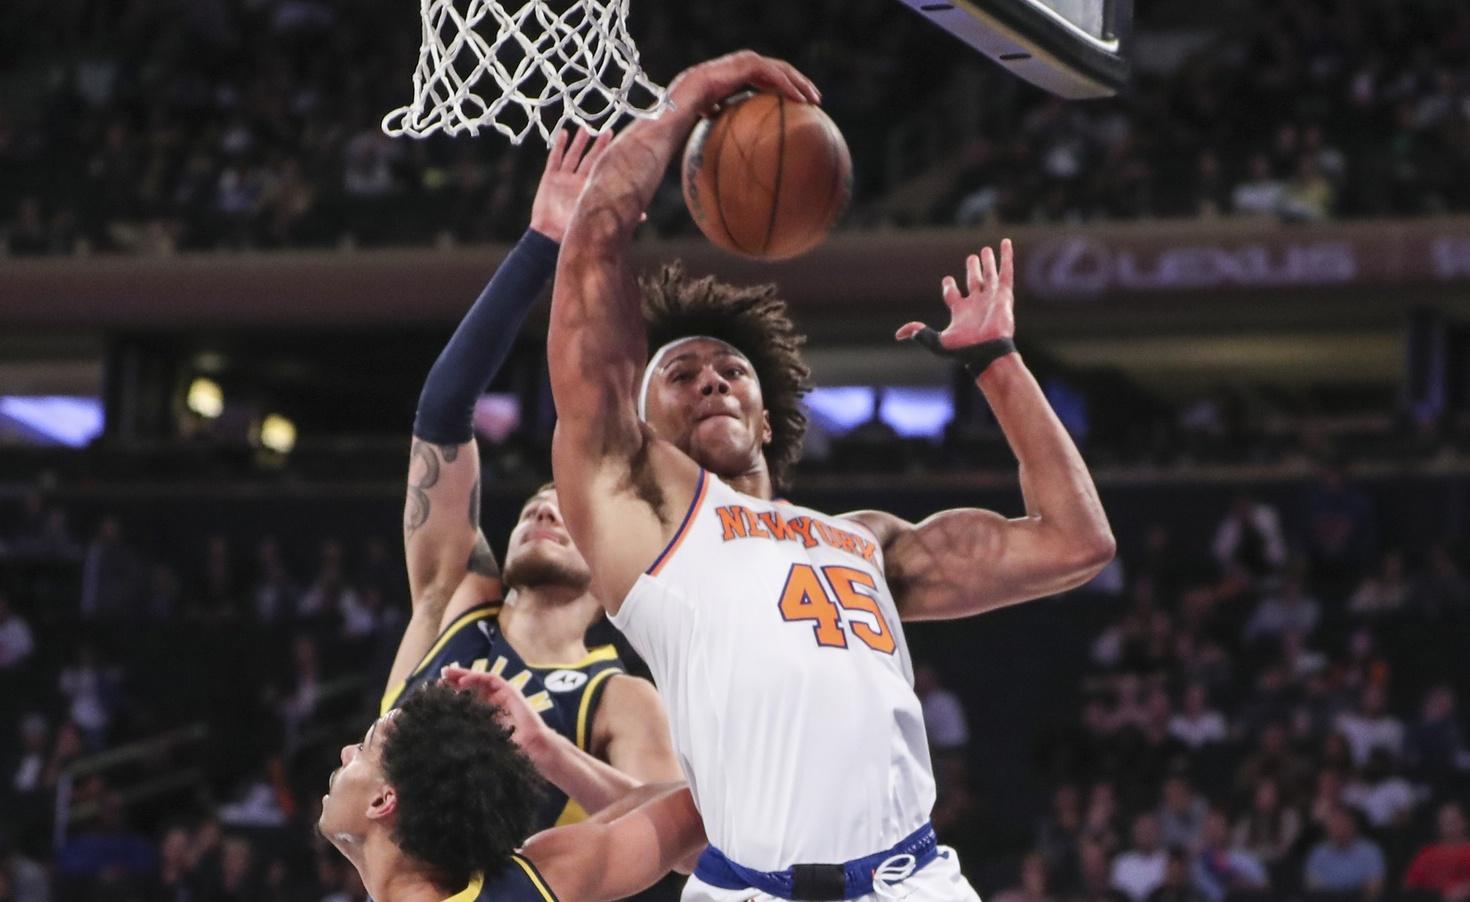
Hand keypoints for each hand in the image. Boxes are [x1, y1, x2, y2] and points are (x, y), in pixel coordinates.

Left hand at [441, 665, 553, 760]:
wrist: (534, 750)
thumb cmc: (511, 751)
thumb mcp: (482, 740)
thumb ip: (469, 734)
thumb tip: (443, 735)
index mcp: (486, 714)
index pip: (466, 699)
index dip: (452, 695)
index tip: (436, 694)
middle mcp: (493, 703)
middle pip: (471, 687)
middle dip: (454, 681)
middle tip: (438, 679)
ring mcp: (503, 696)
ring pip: (480, 680)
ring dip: (463, 675)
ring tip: (447, 673)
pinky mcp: (511, 692)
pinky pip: (493, 679)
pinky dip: (478, 678)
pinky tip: (463, 681)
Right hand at [529, 128, 613, 242]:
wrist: (551, 235)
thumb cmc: (575, 228)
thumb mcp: (596, 217)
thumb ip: (615, 211)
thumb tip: (643, 216)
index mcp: (590, 189)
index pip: (603, 168)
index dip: (610, 156)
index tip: (620, 143)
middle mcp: (578, 182)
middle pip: (590, 159)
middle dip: (599, 146)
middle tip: (610, 132)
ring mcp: (564, 179)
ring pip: (573, 155)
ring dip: (579, 142)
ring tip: (586, 129)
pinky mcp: (550, 178)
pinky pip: (555, 159)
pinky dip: (559, 146)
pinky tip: (564, 132)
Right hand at [668, 50, 820, 114]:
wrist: (687, 97)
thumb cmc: (695, 108)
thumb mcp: (715, 112)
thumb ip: (725, 114)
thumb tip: (728, 133)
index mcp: (740, 71)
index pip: (769, 75)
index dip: (786, 86)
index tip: (800, 100)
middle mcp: (745, 62)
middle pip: (780, 70)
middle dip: (800, 83)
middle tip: (815, 98)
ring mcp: (747, 61)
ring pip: (782, 70)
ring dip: (800, 84)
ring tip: (814, 99)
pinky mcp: (748, 65)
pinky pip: (774, 75)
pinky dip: (789, 86)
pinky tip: (800, 99)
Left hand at [896, 239, 1015, 348]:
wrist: (987, 352)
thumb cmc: (964, 350)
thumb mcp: (937, 342)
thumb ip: (919, 333)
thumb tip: (898, 335)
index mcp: (961, 312)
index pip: (953, 294)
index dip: (949, 287)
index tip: (948, 280)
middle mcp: (976, 304)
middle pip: (973, 282)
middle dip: (973, 270)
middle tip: (972, 257)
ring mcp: (990, 299)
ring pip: (989, 276)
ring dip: (988, 263)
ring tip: (986, 250)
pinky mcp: (1004, 296)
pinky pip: (1006, 272)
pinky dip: (1006, 257)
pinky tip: (1005, 243)